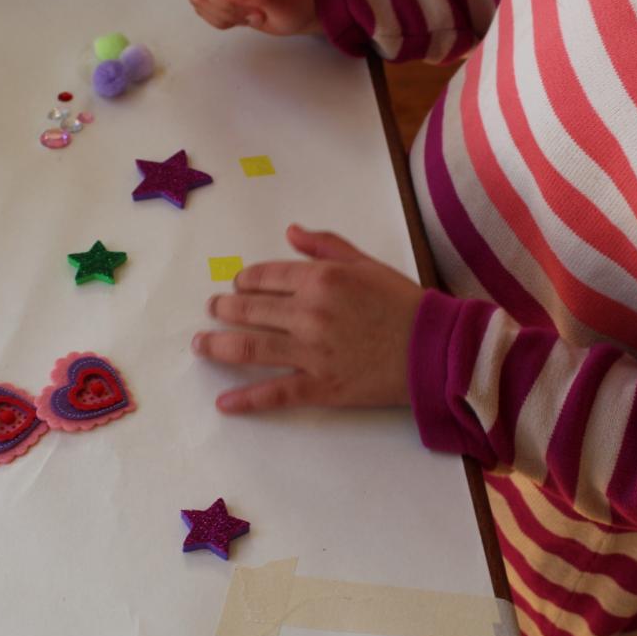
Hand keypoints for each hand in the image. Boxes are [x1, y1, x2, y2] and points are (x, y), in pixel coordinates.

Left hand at [192, 225, 424, 412]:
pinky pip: (274, 393)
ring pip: (248, 348)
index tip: (236, 285)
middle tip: (211, 310)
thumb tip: (290, 231)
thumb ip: (325, 246)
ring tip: (200, 345)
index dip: (244, 280)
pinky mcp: (320, 386)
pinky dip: (245, 400)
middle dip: (223, 309)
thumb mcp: (367, 264)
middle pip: (248, 309)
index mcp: (320, 278)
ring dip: (217, 346)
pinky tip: (223, 404)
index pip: (265, 275)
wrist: (436, 349)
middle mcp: (309, 313)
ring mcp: (311, 352)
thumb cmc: (404, 304)